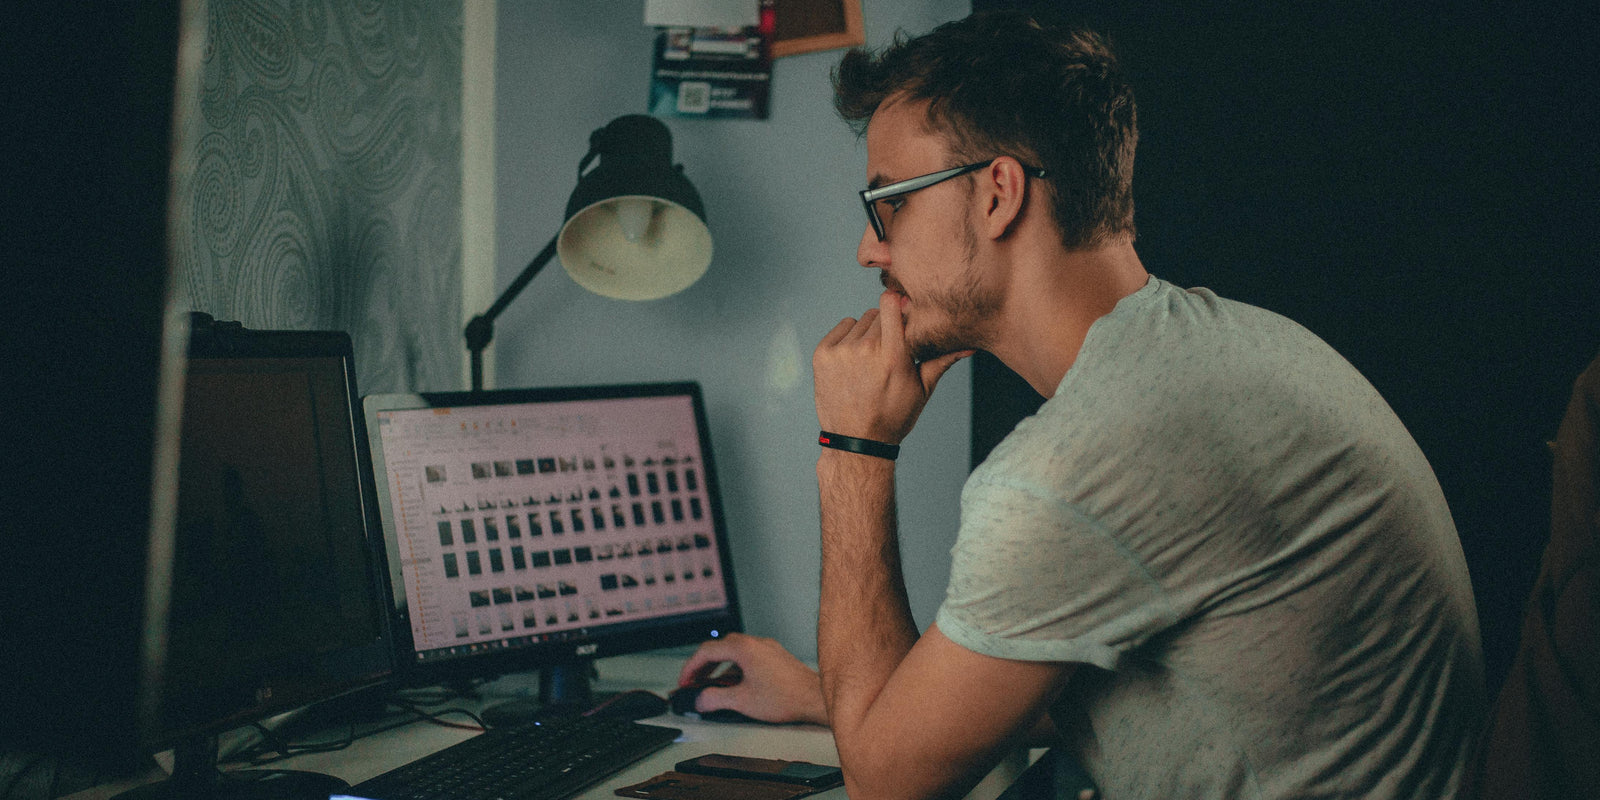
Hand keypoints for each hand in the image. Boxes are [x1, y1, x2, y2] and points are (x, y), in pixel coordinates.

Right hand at [676, 633, 827, 725]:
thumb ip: (714, 699)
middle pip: (720, 647)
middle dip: (704, 665)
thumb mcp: (741, 701)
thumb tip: (700, 700)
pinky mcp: (776, 656)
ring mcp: (768, 648)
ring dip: (720, 666)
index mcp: (744, 648)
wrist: (815, 698)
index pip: (707, 651)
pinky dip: (736, 667)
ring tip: (713, 684)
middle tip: (694, 680)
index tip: (684, 680)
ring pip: (735, 651)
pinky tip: (737, 684)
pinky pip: (749, 656)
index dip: (690, 667)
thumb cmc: (786, 697)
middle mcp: (756, 643)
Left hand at [813, 291, 970, 443]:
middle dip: (886, 327)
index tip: (902, 314)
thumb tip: (970, 345)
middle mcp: (865, 349)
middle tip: (887, 353)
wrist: (856, 441)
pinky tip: (853, 363)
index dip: (898, 305)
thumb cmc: (893, 416)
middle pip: (878, 313)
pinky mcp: (822, 354)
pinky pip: (841, 329)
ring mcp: (841, 352)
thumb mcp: (922, 389)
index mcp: (893, 355)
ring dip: (867, 334)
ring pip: (860, 321)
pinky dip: (848, 339)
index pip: (891, 303)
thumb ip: (942, 360)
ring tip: (870, 362)